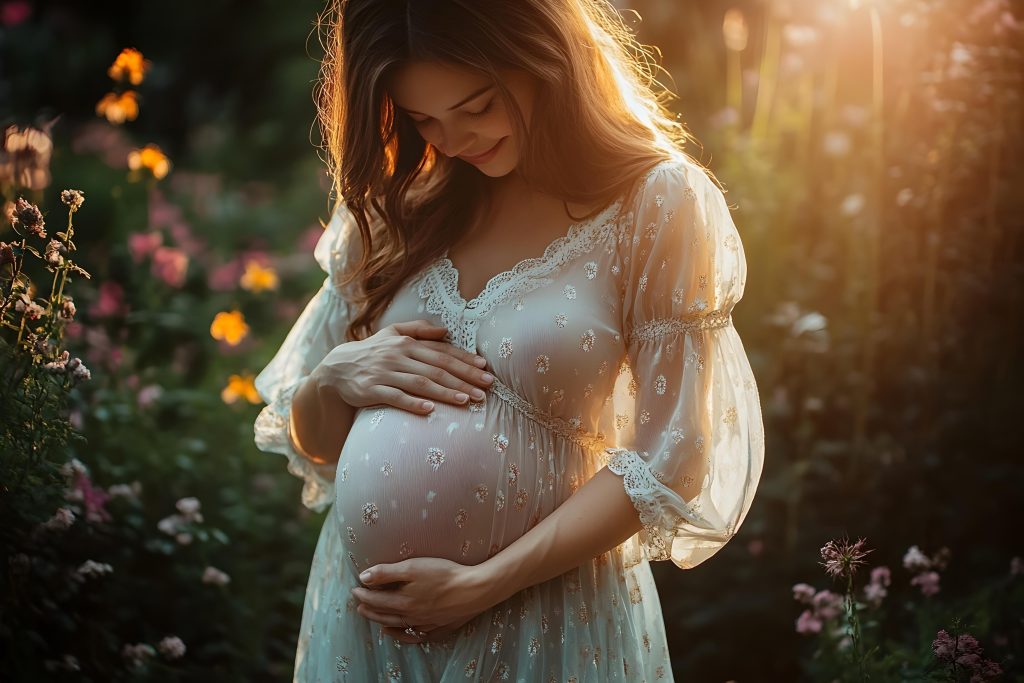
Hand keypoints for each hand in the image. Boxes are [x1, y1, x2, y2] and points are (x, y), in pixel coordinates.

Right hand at [312, 320, 493, 414]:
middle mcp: (398, 356)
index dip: (464, 360)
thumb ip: (419, 329)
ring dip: (445, 392)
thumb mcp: (392, 333)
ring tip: (467, 401)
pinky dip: (413, 403)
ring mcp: (384, 373)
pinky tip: (430, 410)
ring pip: (420, 383)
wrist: (336, 369)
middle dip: (463, 379)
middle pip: (436, 369)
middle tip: (485, 390)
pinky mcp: (372, 390)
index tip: (484, 370)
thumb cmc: (372, 352)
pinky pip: (395, 397)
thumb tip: (445, 329)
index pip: (441, 352)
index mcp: (406, 342)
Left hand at [350, 558, 495, 641]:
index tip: (354, 588)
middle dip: (369, 608)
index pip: (376, 599)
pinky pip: (413, 636)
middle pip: (384, 614)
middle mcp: (411, 616)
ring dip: (381, 620)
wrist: (474, 590)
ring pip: (396, 625)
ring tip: (371, 616)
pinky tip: (395, 632)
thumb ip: (386, 573)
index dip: (363, 594)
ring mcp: (424, 624)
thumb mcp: (413, 567)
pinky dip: (401, 635)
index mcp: (403, 601)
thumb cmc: (444, 574)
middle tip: (358, 603)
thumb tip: (363, 578)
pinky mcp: (438, 628)